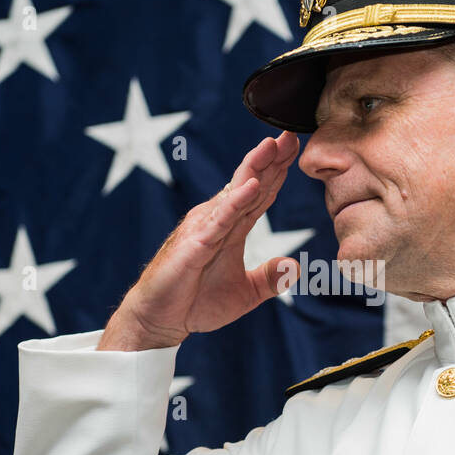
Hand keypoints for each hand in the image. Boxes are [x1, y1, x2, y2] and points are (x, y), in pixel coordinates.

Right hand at [97, 132, 302, 350]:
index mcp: (230, 227)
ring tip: (273, 146)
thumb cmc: (194, 302)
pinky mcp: (195, 245)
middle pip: (248, 183)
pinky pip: (220, 220)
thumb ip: (269, 279)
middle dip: (270, 159)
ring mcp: (205, 229)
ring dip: (255, 169)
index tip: (295, 147)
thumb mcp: (244, 294)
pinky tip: (253, 185)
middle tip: (290, 134)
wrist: (159, 320)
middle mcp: (217, 220)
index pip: (259, 193)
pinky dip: (236, 202)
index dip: (277, 171)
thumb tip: (294, 267)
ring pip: (234, 194)